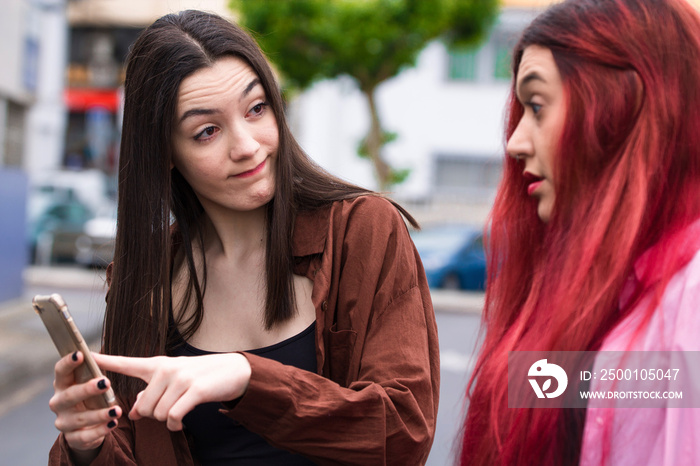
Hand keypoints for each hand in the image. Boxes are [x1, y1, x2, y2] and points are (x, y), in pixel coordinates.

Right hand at [49, 351, 121, 458]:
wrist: (87, 427)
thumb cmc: (91, 397)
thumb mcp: (92, 384)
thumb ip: (94, 372)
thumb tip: (95, 355)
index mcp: (63, 385)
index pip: (61, 371)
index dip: (68, 363)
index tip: (80, 354)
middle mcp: (59, 403)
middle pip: (69, 395)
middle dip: (87, 389)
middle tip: (106, 382)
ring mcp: (64, 422)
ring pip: (80, 418)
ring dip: (99, 414)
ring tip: (117, 410)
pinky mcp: (72, 438)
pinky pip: (86, 436)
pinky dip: (101, 430)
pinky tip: (113, 424)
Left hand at [93, 352, 251, 430]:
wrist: (232, 371)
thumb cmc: (200, 376)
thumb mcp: (173, 381)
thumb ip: (150, 394)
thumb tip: (131, 413)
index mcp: (157, 365)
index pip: (126, 362)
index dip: (105, 361)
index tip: (86, 355)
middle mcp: (166, 369)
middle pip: (143, 407)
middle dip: (153, 416)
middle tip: (168, 409)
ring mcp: (180, 379)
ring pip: (157, 414)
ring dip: (167, 420)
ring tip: (178, 412)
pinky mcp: (194, 390)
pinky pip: (173, 417)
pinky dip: (175, 424)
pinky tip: (180, 421)